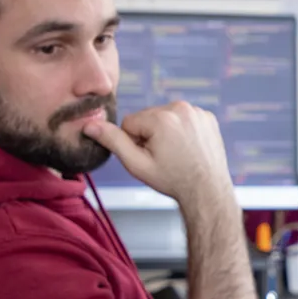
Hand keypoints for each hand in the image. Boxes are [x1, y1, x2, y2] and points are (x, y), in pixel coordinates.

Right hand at [84, 102, 232, 207]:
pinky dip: (183, 130)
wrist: (207, 190)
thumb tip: (89, 125)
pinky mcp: (207, 117)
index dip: (135, 142)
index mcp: (161, 118)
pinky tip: (189, 147)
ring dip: (166, 132)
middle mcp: (180, 109)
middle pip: (148, 117)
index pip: (130, 122)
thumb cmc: (173, 180)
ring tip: (177, 153)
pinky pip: (183, 118)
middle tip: (164, 156)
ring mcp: (197, 112)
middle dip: (151, 135)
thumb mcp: (137, 164)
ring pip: (165, 117)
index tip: (150, 156)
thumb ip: (113, 142)